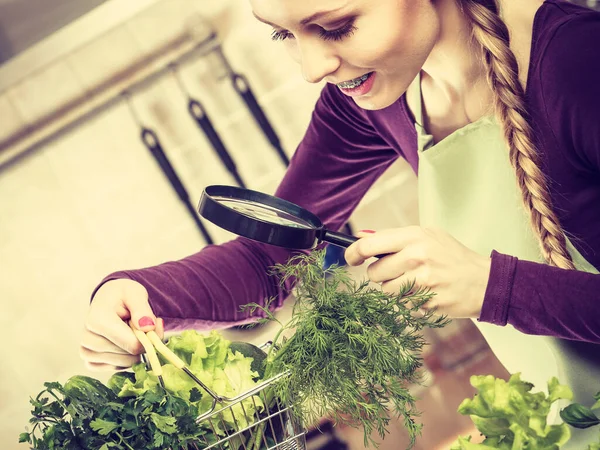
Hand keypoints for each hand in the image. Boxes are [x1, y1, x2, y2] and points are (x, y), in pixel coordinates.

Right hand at [80, 278, 163, 370]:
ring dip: (135, 351)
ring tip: (131, 332)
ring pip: (124, 364)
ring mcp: (86, 352)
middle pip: (129, 356)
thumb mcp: (135, 293)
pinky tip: (124, 343)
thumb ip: (142, 308)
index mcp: (97, 320)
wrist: (108, 299)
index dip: (148, 338)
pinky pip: (116, 369)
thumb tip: (148, 327)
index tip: (153, 324)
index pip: (131, 344)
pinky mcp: (90, 362)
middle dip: (142, 343)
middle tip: (143, 326)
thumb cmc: (123, 296)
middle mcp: (87, 338)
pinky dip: (126, 358)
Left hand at [344, 226, 491, 318]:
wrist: (484, 282)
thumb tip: (362, 237)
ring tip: (415, 282)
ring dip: (394, 289)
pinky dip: (408, 301)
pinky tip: (425, 293)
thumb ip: (394, 237)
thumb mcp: (428, 236)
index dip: (353, 253)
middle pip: (374, 273)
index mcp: (414, 237)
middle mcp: (416, 257)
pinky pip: (401, 304)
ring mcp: (422, 281)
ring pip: (385, 291)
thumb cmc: (452, 257)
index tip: (351, 258)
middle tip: (398, 272)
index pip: (369, 245)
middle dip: (381, 275)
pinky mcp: (426, 302)